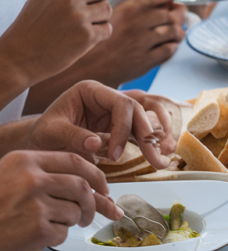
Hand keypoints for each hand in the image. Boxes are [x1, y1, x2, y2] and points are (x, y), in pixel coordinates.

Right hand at [0, 0, 111, 88]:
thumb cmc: (32, 27)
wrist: (18, 58)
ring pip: (108, 9)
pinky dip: (98, 35)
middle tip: (88, 10)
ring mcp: (78, 16)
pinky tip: (81, 39)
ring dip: (99, 18)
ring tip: (79, 26)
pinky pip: (107, 29)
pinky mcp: (86, 36)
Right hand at [0, 150, 122, 250]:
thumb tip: (89, 180)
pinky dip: (56, 236)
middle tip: (92, 213)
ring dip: (71, 221)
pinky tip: (37, 236)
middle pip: (82, 186)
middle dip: (93, 202)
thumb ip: (43, 173)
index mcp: (25, 161)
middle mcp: (31, 179)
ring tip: (54, 225)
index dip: (95, 174)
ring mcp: (35, 204)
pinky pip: (63, 232)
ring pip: (75, 210)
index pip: (75, 161)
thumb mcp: (9, 177)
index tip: (104, 186)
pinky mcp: (37, 228)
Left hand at [26, 81, 173, 168]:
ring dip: (156, 139)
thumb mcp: (51, 133)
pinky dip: (150, 143)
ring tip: (163, 158)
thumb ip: (74, 136)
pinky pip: (140, 132)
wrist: (40, 143)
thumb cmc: (42, 135)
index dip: (123, 129)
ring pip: (145, 121)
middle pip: (138, 112)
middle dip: (148, 136)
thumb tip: (97, 144)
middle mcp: (107, 98)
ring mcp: (115, 112)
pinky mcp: (119, 127)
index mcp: (91, 91)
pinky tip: (159, 155)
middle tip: (155, 159)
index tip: (114, 155)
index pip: (121, 104)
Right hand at [75, 0, 187, 84]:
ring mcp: (140, 41)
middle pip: (173, 13)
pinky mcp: (144, 60)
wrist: (90, 63)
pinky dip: (172, 47)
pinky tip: (163, 46)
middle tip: (172, 20)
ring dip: (177, 33)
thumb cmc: (108, 34)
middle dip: (178, 16)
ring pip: (175, 31)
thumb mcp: (120, 8)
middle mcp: (136, 22)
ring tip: (170, 34)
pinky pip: (170, 50)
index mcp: (130, 6)